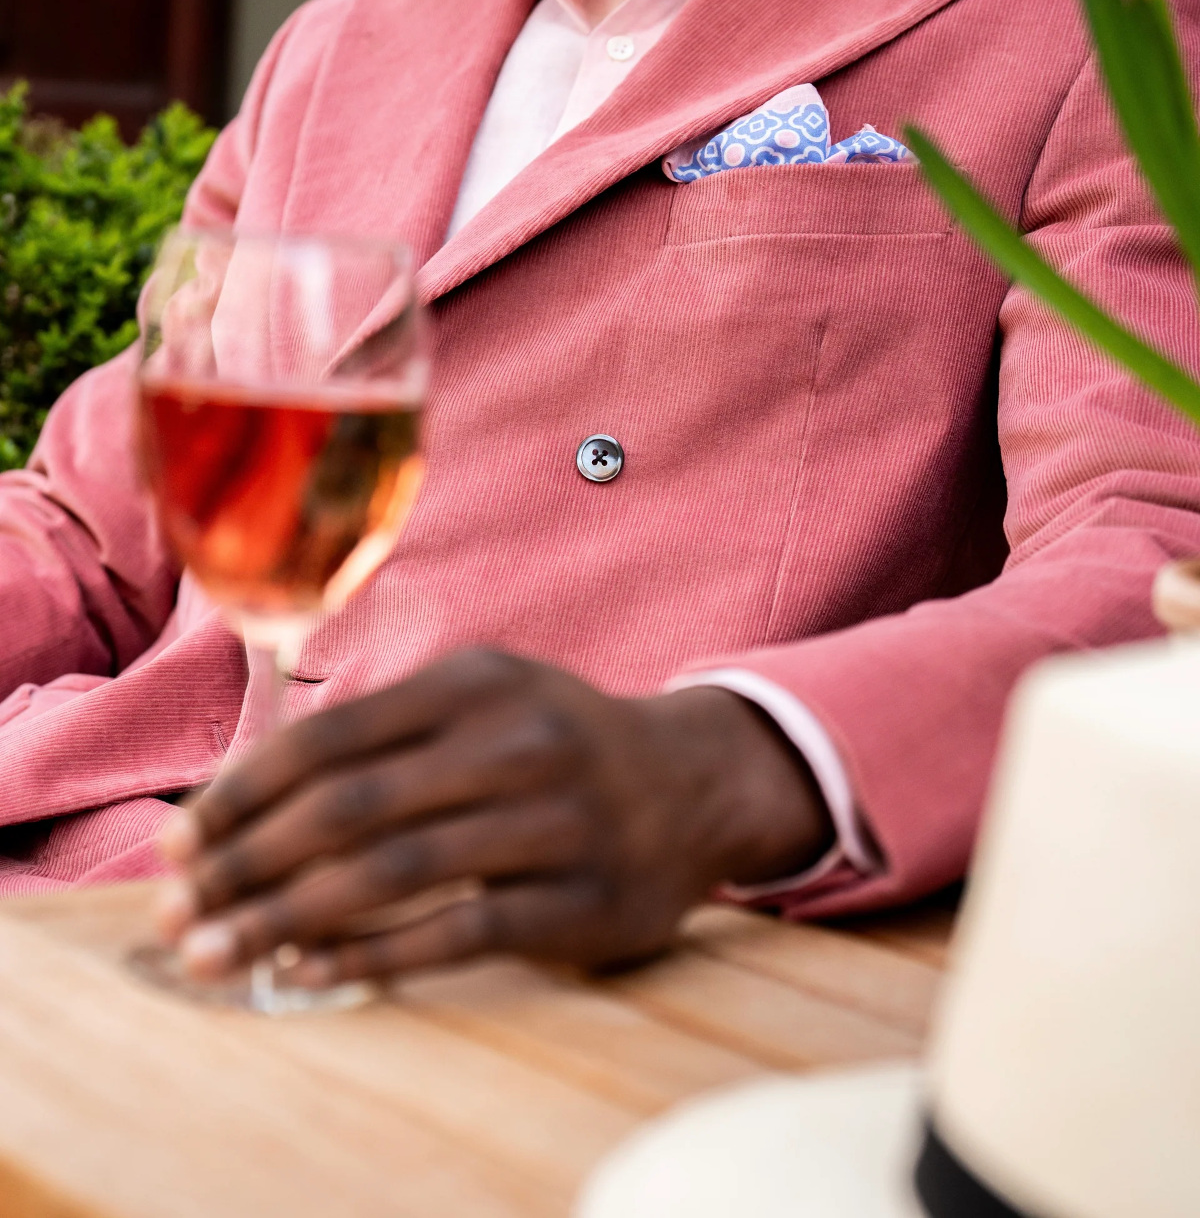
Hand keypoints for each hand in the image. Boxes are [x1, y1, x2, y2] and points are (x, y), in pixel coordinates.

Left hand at [156, 648, 834, 986]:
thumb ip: (381, 736)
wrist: (694, 781)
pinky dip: (372, 956)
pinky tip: (306, 972)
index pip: (329, 738)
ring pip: (395, 873)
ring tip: (216, 955)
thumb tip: (241, 798)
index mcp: (474, 682)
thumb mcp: (480, 700)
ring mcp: (558, 821)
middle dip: (245, 865)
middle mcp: (516, 741)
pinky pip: (460, 933)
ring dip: (287, 919)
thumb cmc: (553, 742)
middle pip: (349, 809)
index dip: (241, 793)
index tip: (178, 844)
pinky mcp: (587, 901)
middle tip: (178, 914)